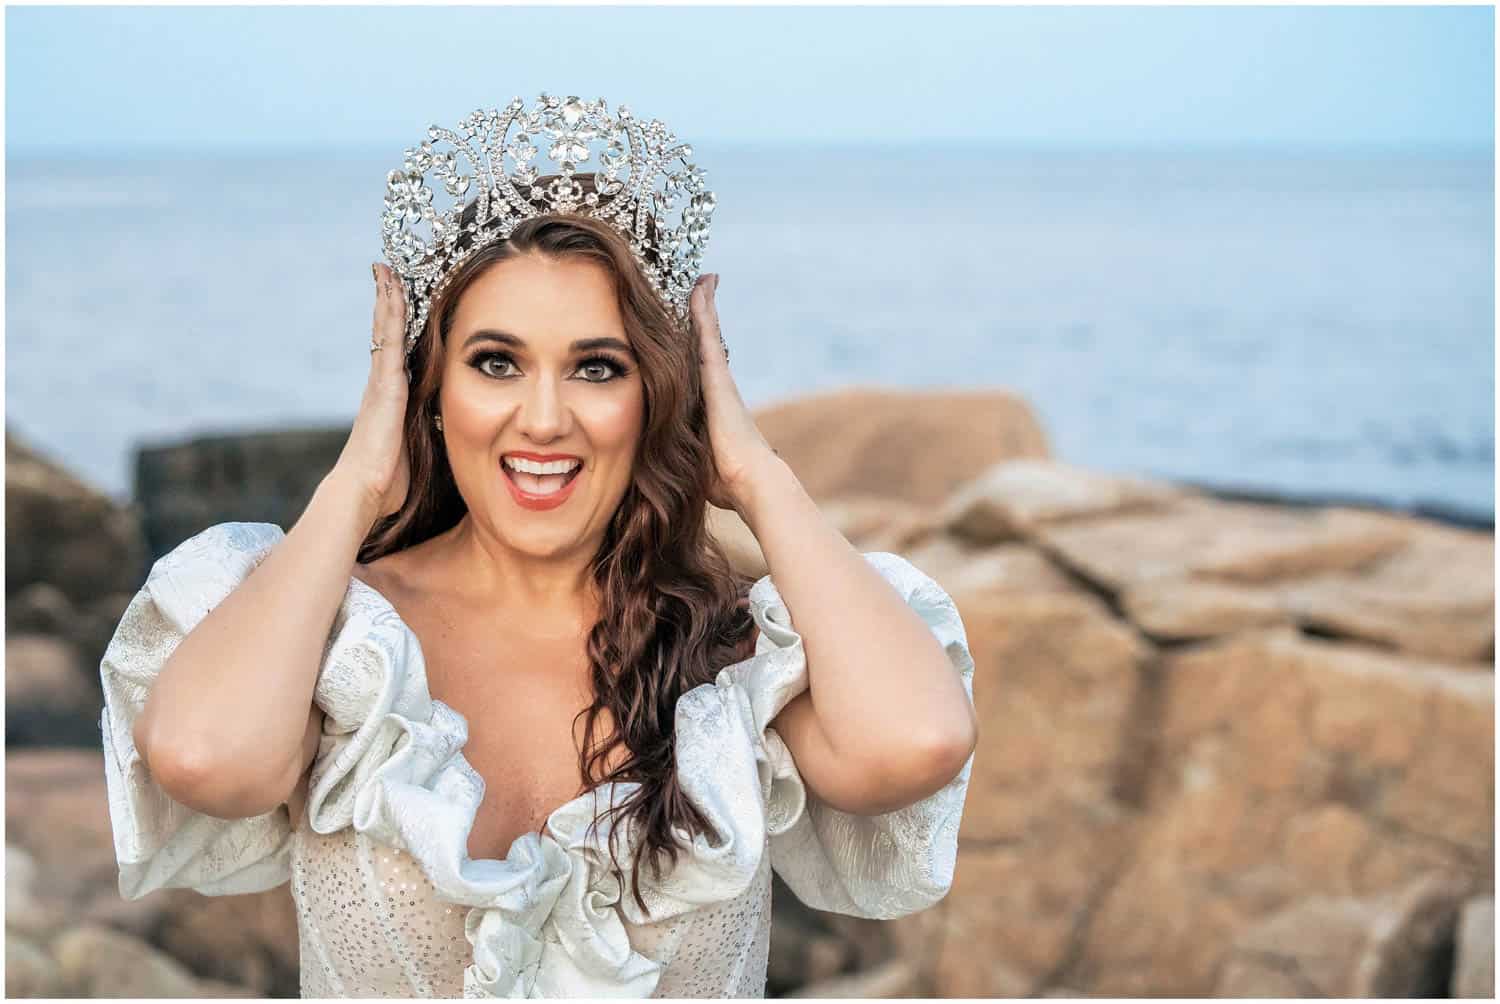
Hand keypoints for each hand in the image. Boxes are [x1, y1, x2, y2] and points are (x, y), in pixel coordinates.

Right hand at [333, 263, 412, 525]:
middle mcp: (382, 384)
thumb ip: (421, 440)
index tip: (396, 303)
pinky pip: (389, 337)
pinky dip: (391, 310)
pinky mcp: (386, 382)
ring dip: (387, 298)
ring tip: (386, 269)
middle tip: (386, 272)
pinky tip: (393, 288)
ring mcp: (382, 381)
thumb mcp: (412, 453)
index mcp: (390, 399)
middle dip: (387, 303)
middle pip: (385, 333)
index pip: (394, 354)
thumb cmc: (387, 481)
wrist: (364, 489)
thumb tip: (440, 443)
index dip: (394, 327)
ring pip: (385, 329)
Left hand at [689, 273, 777, 513]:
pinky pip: (706, 332)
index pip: (697, 368)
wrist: (750, 481)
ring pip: (706, 332)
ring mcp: (719, 378)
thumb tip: (661, 474)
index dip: (694, 347)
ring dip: (704, 305)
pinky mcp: (718, 374)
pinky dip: (703, 307)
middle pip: (704, 343)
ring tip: (704, 279)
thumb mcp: (692, 463)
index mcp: (710, 405)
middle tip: (703, 290)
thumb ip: (680, 457)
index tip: (693, 331)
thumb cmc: (724, 481)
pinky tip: (701, 284)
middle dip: (703, 317)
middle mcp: (717, 386)